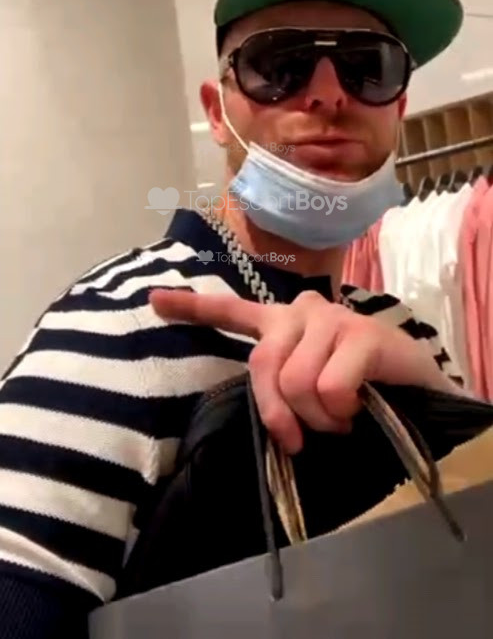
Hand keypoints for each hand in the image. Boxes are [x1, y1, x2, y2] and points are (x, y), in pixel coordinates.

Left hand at [149, 288, 453, 454]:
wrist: (417, 391)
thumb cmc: (357, 392)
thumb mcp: (309, 392)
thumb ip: (280, 390)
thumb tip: (273, 421)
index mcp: (281, 324)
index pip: (232, 310)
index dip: (192, 308)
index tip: (153, 301)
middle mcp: (301, 311)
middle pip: (263, 367)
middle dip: (280, 413)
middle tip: (306, 435)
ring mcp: (332, 319)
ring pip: (298, 383)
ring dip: (321, 417)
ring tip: (343, 415)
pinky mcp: (362, 333)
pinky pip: (331, 387)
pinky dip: (343, 411)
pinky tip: (361, 406)